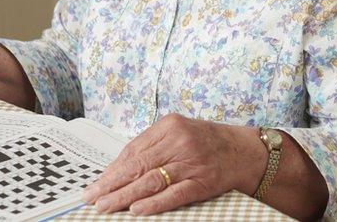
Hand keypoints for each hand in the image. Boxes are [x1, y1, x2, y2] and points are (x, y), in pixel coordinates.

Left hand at [81, 114, 265, 215]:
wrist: (244, 151)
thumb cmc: (208, 142)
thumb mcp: (180, 132)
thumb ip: (153, 145)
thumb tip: (119, 169)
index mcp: (170, 125)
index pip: (133, 149)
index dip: (112, 169)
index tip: (96, 183)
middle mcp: (180, 141)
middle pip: (138, 165)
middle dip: (111, 184)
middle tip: (92, 198)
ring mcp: (192, 162)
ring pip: (151, 180)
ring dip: (124, 196)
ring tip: (106, 206)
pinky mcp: (202, 181)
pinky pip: (174, 194)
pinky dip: (154, 203)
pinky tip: (137, 209)